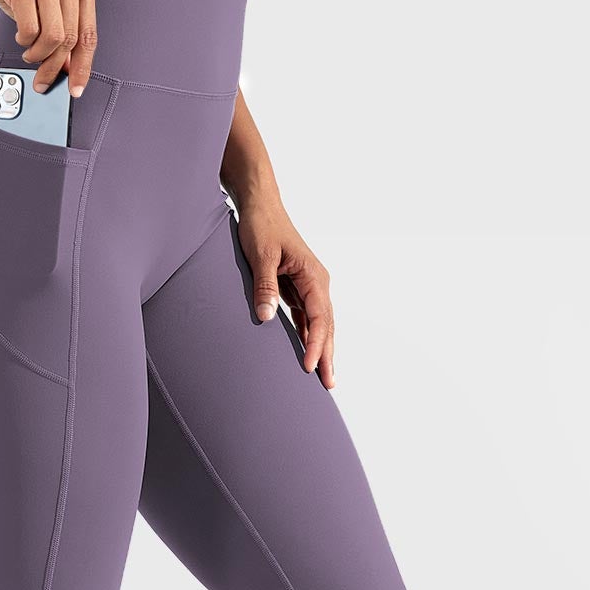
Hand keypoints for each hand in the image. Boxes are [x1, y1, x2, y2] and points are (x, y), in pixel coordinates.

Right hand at [0, 0, 97, 94]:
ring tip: (29, 52)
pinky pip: (30, 29)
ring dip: (38, 54)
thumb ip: (61, 30)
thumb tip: (68, 67)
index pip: (89, 33)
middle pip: (69, 38)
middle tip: (43, 79)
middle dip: (54, 66)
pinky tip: (21, 36)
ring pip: (52, 37)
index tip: (76, 88)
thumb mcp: (46, 2)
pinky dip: (24, 41)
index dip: (83, 66)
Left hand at [236, 193, 335, 388]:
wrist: (260, 205)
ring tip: (324, 375)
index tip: (309, 367)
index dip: (316, 344)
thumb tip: (267, 317)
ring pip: (320, 322)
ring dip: (321, 347)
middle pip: (327, 324)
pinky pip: (307, 316)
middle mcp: (316, 281)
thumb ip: (264, 286)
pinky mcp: (297, 286)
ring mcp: (308, 284)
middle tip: (329, 384)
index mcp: (313, 275)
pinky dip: (309, 334)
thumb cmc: (261, 226)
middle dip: (328, 354)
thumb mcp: (261, 255)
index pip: (319, 317)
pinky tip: (308, 352)